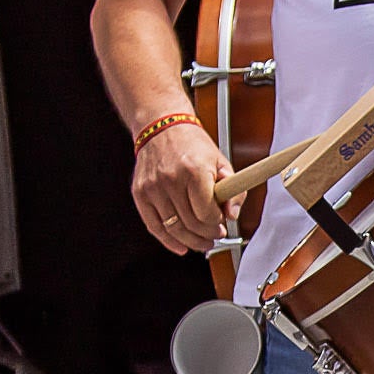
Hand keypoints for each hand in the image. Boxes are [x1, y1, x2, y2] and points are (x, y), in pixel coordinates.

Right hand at [130, 117, 227, 254]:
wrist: (161, 126)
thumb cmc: (191, 144)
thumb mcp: (220, 162)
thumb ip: (233, 190)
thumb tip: (232, 215)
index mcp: (194, 171)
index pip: (207, 213)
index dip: (217, 224)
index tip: (221, 224)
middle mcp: (171, 179)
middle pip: (191, 224)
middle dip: (207, 235)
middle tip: (214, 235)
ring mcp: (153, 188)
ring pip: (174, 229)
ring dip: (191, 241)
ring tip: (202, 241)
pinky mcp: (140, 193)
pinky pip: (154, 226)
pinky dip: (168, 241)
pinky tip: (180, 246)